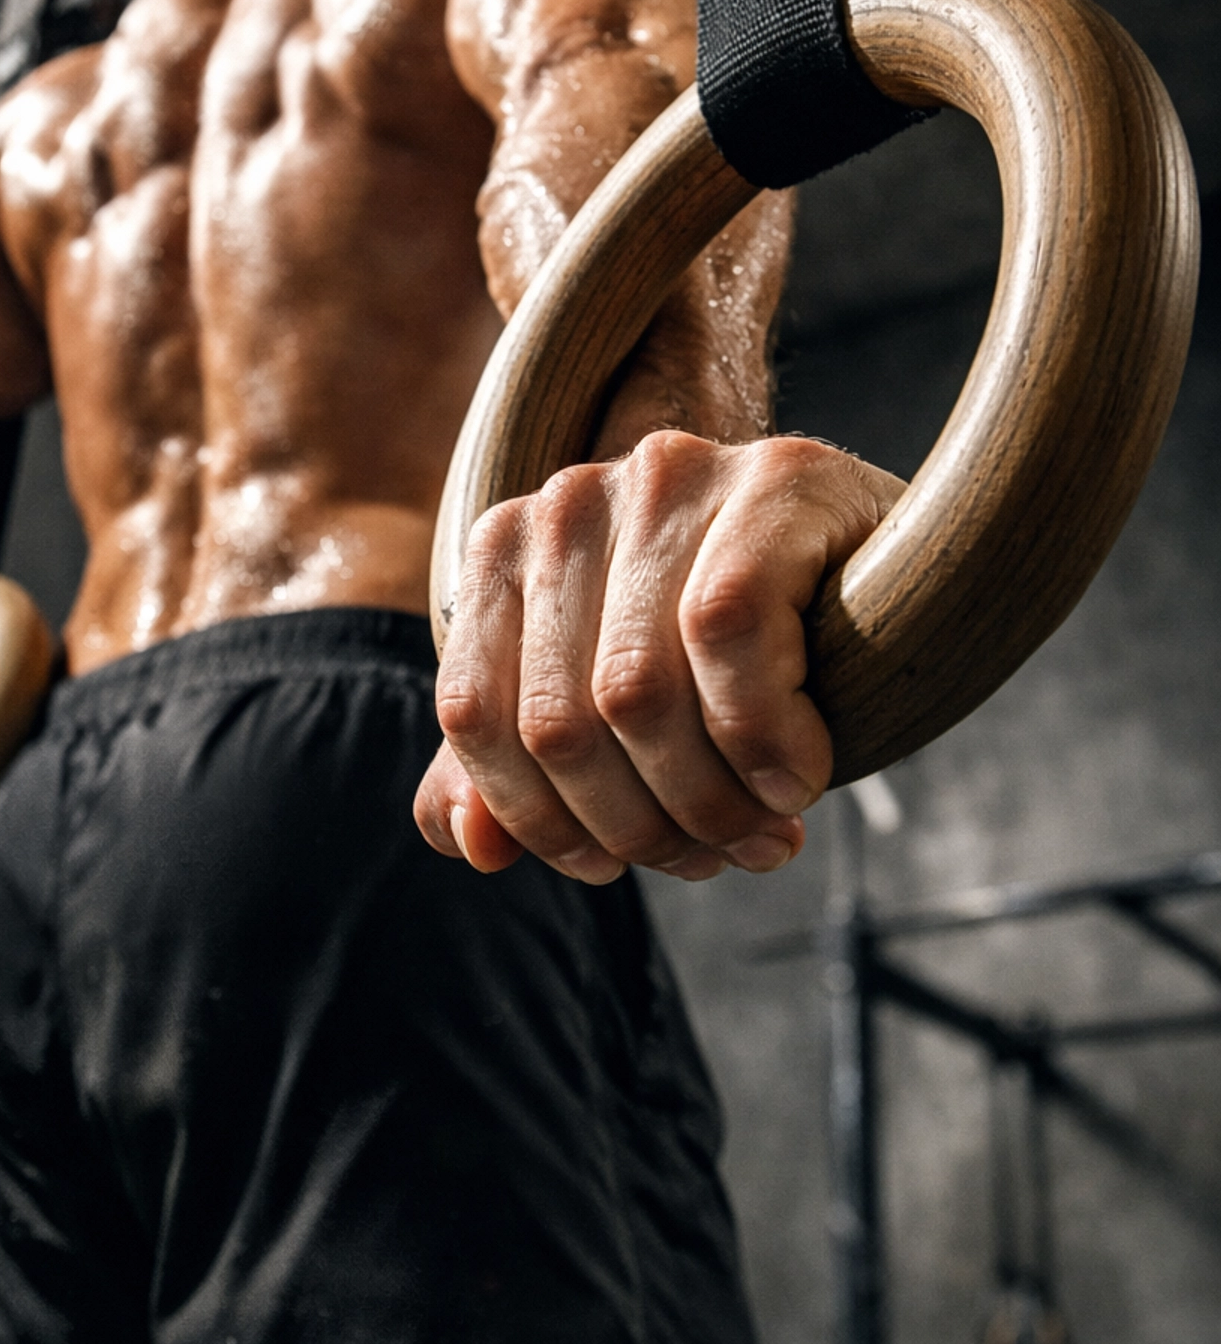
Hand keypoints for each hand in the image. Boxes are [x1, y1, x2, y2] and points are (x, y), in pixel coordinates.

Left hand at [415, 430, 902, 883]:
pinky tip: (800, 774)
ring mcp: (669, 478)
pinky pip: (728, 635)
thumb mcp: (613, 697)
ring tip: (766, 830)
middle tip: (715, 858)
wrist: (872, 544)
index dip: (544, 821)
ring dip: (710, 800)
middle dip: (641, 828)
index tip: (615, 865)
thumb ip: (524, 762)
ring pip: (636, 693)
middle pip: (559, 721)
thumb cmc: (742, 638)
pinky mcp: (773, 479)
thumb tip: (472, 847)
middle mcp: (571, 500)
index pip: (475, 716)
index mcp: (508, 549)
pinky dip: (764, 738)